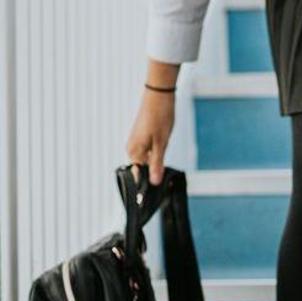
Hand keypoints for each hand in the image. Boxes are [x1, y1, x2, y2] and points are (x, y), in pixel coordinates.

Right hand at [126, 61, 179, 184]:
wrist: (159, 96)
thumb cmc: (160, 117)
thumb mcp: (162, 143)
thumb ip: (157, 163)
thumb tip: (153, 182)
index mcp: (134, 151)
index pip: (137, 176)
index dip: (145, 186)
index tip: (150, 199)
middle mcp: (132, 148)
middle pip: (141, 170)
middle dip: (151, 178)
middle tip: (164, 190)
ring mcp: (137, 143)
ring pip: (146, 162)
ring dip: (154, 169)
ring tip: (165, 178)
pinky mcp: (143, 138)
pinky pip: (148, 154)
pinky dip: (155, 160)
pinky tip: (164, 162)